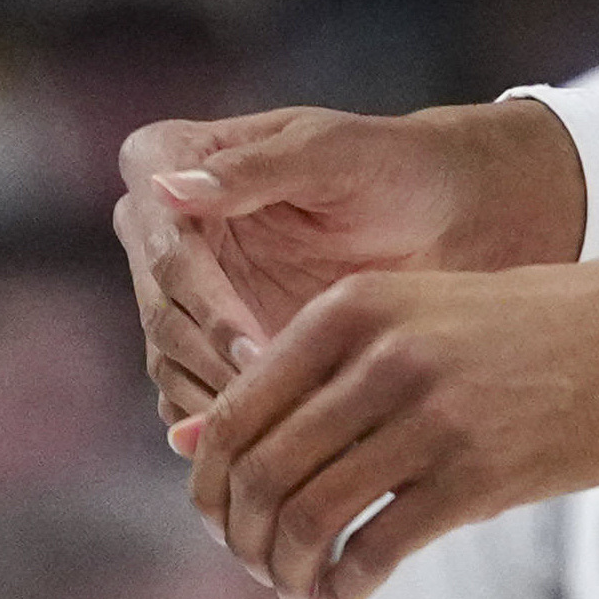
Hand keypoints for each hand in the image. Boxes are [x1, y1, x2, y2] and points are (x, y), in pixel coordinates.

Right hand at [113, 102, 585, 445]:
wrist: (441, 215)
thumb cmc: (392, 165)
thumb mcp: (329, 153)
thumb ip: (251, 171)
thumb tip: (164, 188)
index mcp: (163, 160)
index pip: (163, 246)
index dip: (205, 304)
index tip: (253, 351)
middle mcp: (157, 227)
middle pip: (162, 312)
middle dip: (216, 364)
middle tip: (282, 405)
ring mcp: (179, 290)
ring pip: (171, 364)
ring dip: (223, 404)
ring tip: (290, 434)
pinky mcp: (205, 342)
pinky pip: (194, 395)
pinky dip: (231, 426)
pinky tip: (280, 445)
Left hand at [189, 256, 598, 598]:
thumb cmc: (531, 329)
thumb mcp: (413, 319)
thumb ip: (310, 373)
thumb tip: (191, 441)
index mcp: (351, 308)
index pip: (233, 415)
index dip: (214, 489)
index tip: (229, 527)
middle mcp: (379, 354)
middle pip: (260, 474)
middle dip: (245, 541)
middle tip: (264, 571)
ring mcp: (429, 414)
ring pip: (308, 517)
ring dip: (288, 574)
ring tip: (303, 592)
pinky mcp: (478, 473)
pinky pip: (375, 550)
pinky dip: (343, 590)